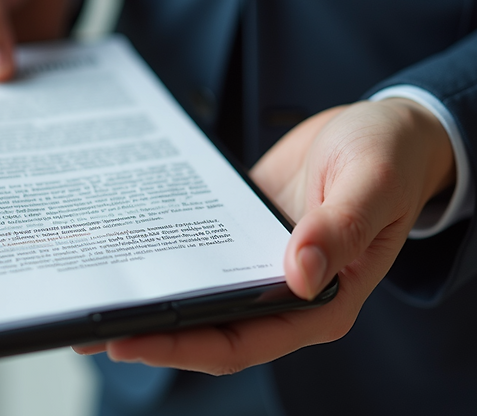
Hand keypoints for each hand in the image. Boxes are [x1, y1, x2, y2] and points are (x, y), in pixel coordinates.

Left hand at [74, 98, 454, 374]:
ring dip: (152, 299)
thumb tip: (299, 276)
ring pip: (199, 296)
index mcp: (324, 300)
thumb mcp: (371, 185)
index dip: (183, 346)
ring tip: (92, 296)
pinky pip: (199, 252)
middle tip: (87, 327)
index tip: (129, 341)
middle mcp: (288, 295)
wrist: (384, 129)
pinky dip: (167, 255)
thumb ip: (339, 228)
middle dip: (151, 332)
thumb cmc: (389, 158)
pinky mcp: (245, 234)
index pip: (242, 342)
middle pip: (209, 329)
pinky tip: (129, 248)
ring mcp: (263, 266)